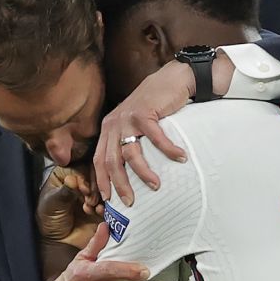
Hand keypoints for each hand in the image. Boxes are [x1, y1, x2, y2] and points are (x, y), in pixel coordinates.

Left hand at [36, 165, 100, 250]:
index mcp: (67, 175)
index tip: (81, 188)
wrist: (57, 242)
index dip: (84, 176)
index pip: (81, 166)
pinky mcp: (102, 207)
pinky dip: (105, 206)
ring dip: (100, 196)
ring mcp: (93, 194)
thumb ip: (63, 191)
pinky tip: (96, 212)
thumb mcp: (52, 203)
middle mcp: (82, 182)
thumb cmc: (49, 220)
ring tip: (90, 206)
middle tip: (88, 199)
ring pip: (105, 187)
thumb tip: (72, 180)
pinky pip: (110, 202)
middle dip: (94, 186)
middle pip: (97, 174)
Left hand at [92, 52, 236, 208]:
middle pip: (112, 161)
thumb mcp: (135, 126)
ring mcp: (127, 118)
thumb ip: (128, 143)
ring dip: (144, 172)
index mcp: (108, 129)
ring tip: (156, 185)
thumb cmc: (155, 107)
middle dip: (120, 184)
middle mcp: (113, 124)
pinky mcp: (145, 112)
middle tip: (130, 201)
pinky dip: (168, 150)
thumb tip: (131, 176)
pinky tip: (180, 158)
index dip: (102, 181)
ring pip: (131, 153)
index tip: (109, 200)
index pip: (99, 160)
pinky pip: (155, 138)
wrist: (171, 79)